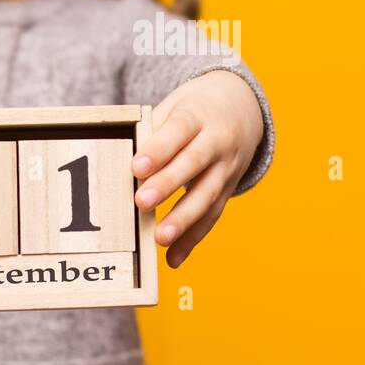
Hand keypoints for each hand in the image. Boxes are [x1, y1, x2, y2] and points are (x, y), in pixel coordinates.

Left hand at [131, 70, 263, 267]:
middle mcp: (217, 141)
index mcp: (199, 115)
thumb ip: (153, 131)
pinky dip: (192, 239)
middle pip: (193, 163)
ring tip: (160, 239)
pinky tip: (174, 258)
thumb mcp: (176, 106)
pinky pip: (211, 216)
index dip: (158, 149)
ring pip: (206, 195)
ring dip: (183, 220)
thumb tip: (123, 162)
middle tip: (141, 202)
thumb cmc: (194, 110)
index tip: (136, 167)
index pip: (178, 130)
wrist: (241, 108)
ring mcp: (227, 167)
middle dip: (167, 184)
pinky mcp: (228, 189)